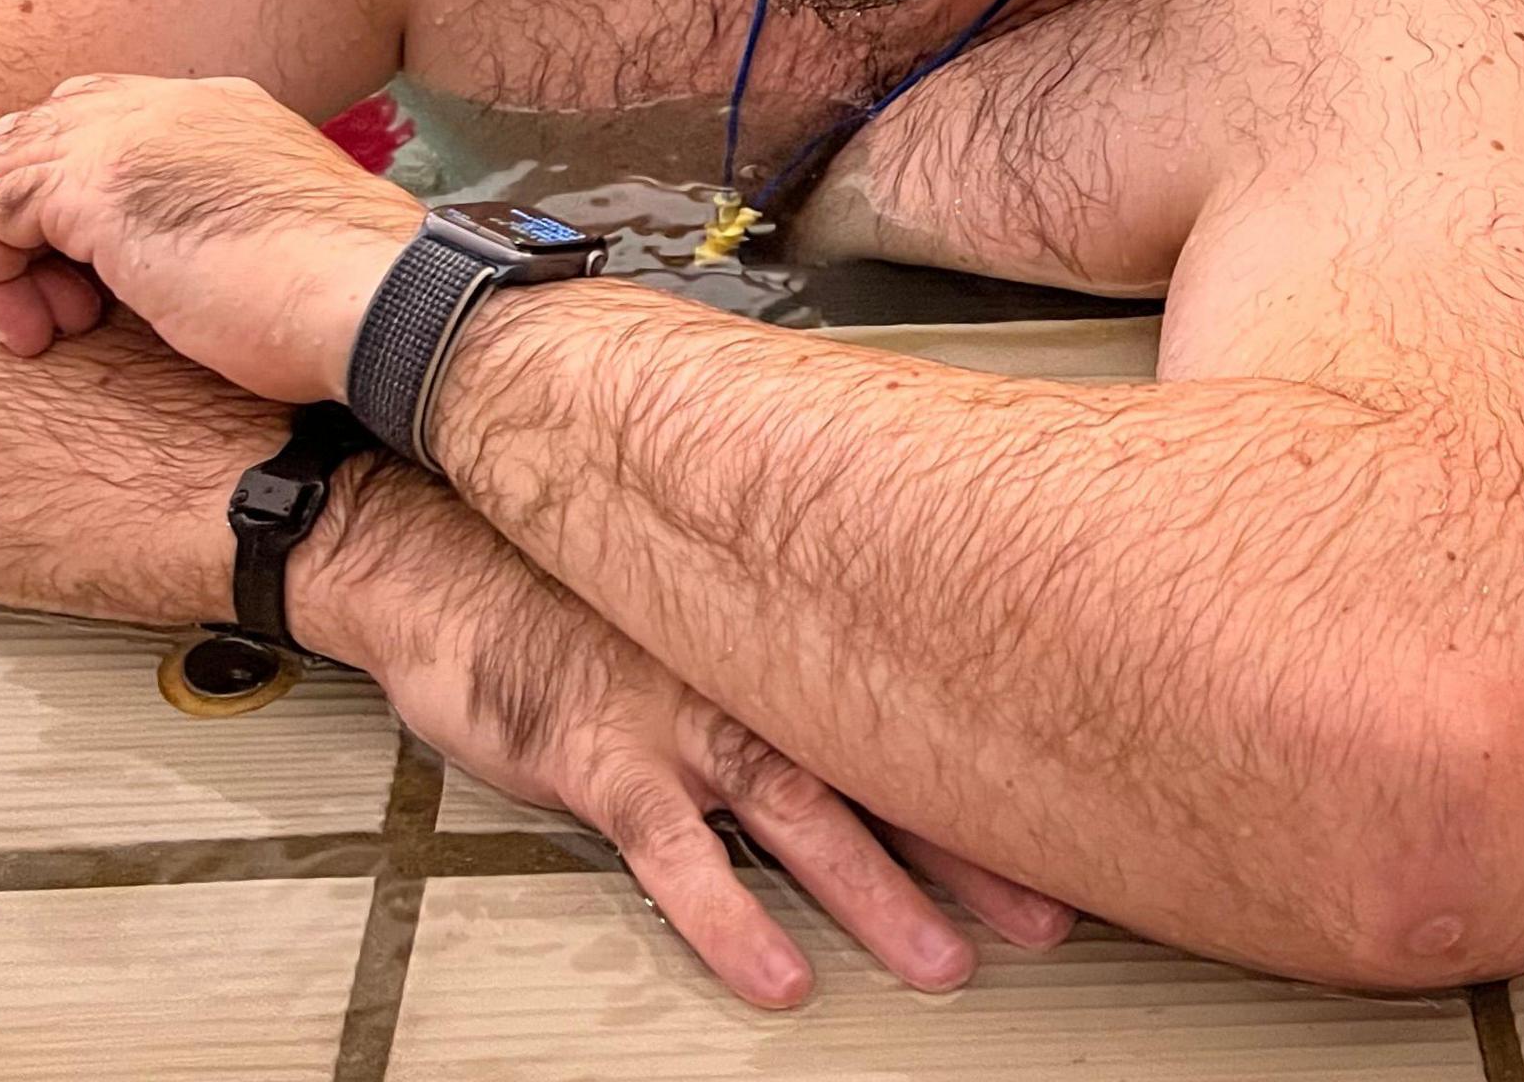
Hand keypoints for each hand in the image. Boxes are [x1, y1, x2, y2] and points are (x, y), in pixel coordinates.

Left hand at [0, 73, 416, 401]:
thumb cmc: (349, 298)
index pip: (108, 119)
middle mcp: (171, 106)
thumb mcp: (279, 237)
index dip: (84, 200)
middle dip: (39, 221)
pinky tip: (37, 335)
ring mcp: (129, 138)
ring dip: (13, 255)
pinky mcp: (95, 189)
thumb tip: (185, 268)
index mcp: (224, 112)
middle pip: (45, 129)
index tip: (113, 287)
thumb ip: (219, 222)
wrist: (380, 298)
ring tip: (59, 327)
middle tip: (81, 308)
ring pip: (6, 167)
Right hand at [314, 468, 1075, 1005]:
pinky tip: (774, 974)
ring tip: (941, 961)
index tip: (1079, 814)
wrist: (444, 551)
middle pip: (882, 768)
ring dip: (876, 892)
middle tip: (1050, 917)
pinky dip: (726, 917)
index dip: (998, 766)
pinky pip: (674, 852)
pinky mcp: (601, 758)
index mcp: (784, 636)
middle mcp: (749, 675)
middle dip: (973, 849)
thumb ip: (787, 617)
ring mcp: (677, 718)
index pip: (914, 705)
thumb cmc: (577, 577)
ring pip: (800, 813)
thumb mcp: (700, 583)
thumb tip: (887, 639)